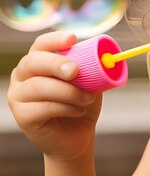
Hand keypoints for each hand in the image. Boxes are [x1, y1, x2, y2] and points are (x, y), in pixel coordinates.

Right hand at [8, 31, 102, 161]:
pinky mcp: (22, 116)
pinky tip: (79, 111)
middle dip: (55, 64)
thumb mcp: (90, 84)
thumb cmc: (81, 104)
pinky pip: (43, 108)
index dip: (54, 40)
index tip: (72, 39)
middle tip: (75, 71)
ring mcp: (18, 96)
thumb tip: (105, 58)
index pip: (40, 45)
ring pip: (39, 87)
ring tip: (87, 98)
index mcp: (38, 62)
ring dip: (68, 91)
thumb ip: (92, 71)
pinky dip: (66, 108)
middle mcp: (22, 76)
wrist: (77, 136)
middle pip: (32, 62)